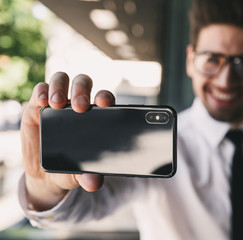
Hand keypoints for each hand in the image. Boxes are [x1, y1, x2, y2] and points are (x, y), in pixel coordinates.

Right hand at [21, 72, 114, 210]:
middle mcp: (77, 105)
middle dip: (82, 89)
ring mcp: (57, 103)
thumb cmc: (70, 168)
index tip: (104, 103)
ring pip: (62, 80)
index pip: (103, 98)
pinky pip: (41, 90)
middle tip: (80, 106)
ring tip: (57, 104)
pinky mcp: (37, 106)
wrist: (46, 174)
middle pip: (83, 83)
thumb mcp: (79, 174)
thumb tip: (95, 182)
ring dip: (60, 87)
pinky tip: (43, 101)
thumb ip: (88, 176)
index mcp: (95, 116)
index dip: (105, 96)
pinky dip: (42, 90)